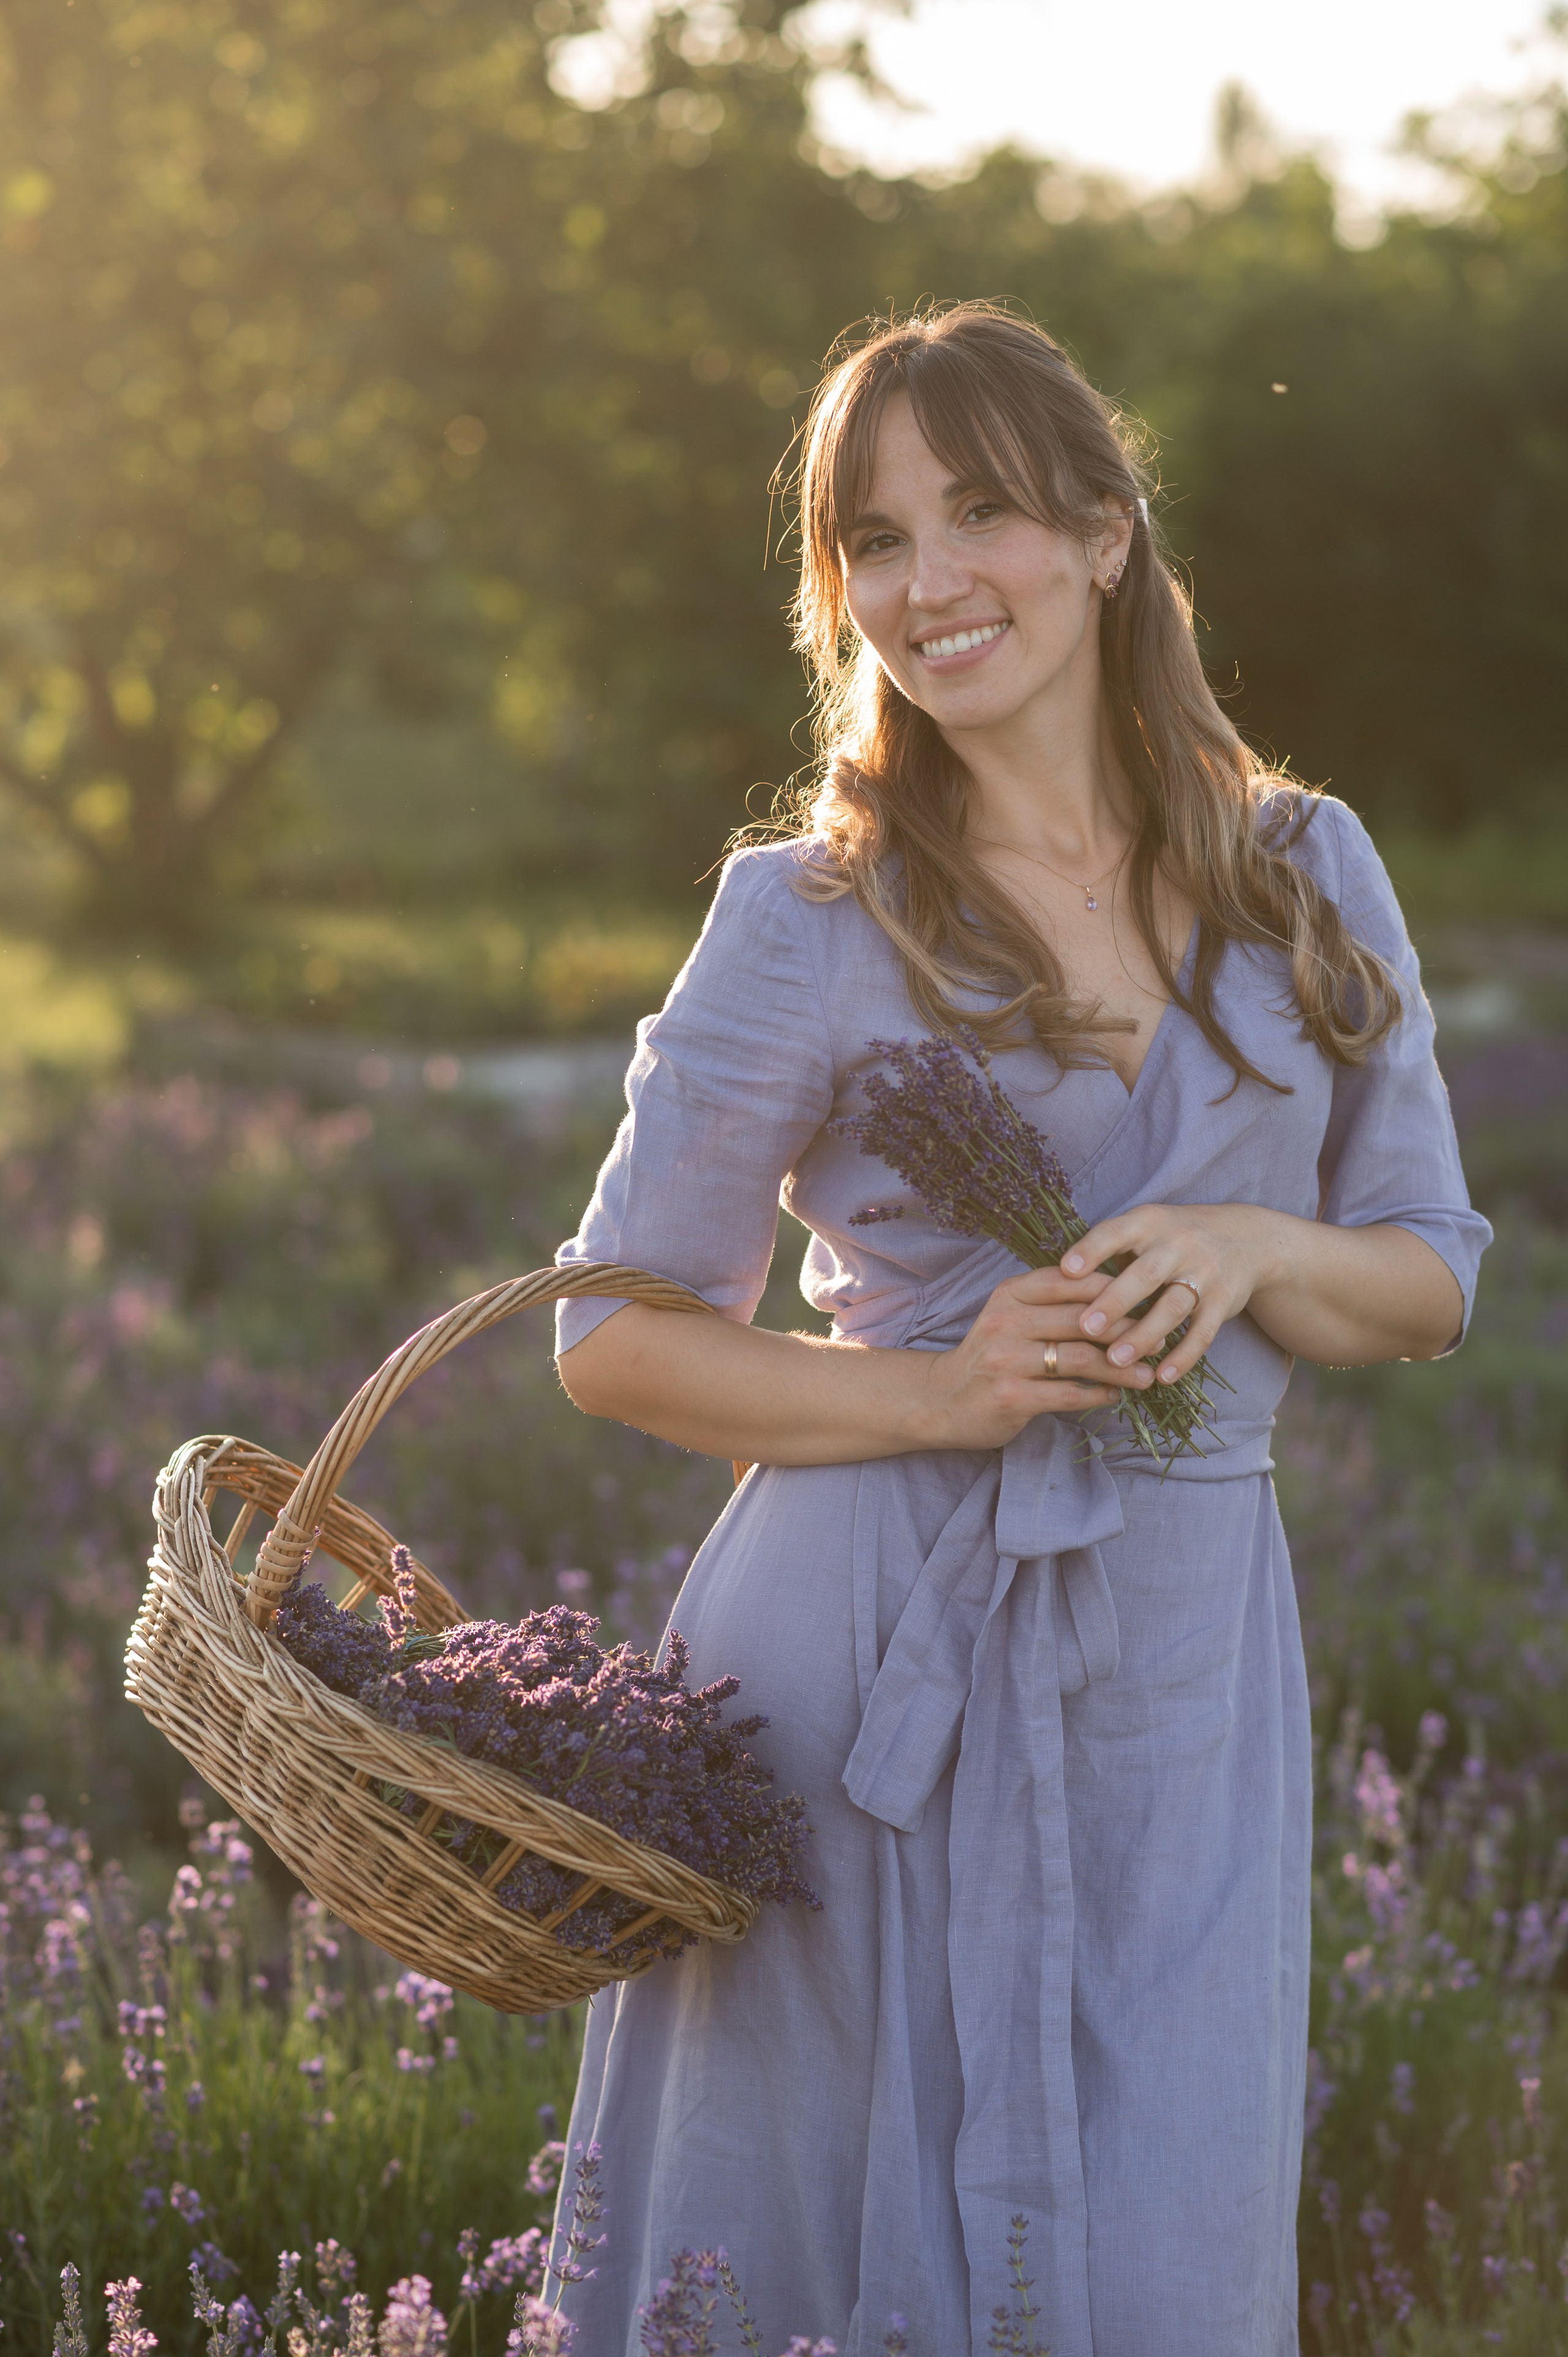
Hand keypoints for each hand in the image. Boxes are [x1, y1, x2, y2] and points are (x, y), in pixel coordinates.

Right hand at [919, 1265, 1156, 1451]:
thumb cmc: (990, 1356)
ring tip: (1147, 1376)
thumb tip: (1120, 1295)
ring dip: (1121, 1368)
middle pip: (1083, 1319)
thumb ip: (1053, 1303)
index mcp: (1010, 1293)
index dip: (1115, 1289)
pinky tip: (1114, 1396)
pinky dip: (1098, 1395)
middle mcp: (1005, 1321)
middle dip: (1128, 1330)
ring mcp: (1006, 1360)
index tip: (1148, 1301)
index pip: (1072, 1280)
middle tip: (1159, 1341)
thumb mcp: (1012, 1316)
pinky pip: (1068, 1394)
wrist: (942, 1400)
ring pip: (1080, 1358)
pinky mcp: (1010, 1396)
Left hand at [1061, 1203, 1283, 1384]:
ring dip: (1144, 1336)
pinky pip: (1204, 1332)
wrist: (1247, 1239)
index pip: (1116, 1232)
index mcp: (1149, 1222)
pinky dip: (1183, 1356)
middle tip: (1084, 1328)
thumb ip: (1107, 1249)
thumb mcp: (1144, 1229)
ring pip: (1173, 1307)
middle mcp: (1179, 1244)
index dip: (1091, 1250)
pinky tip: (1161, 1377)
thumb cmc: (1173, 1238)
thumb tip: (1054, 1279)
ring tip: (1115, 1362)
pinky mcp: (1225, 1301)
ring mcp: (1205, 1273)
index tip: (1065, 1269)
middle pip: (1145, 1274)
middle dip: (1115, 1302)